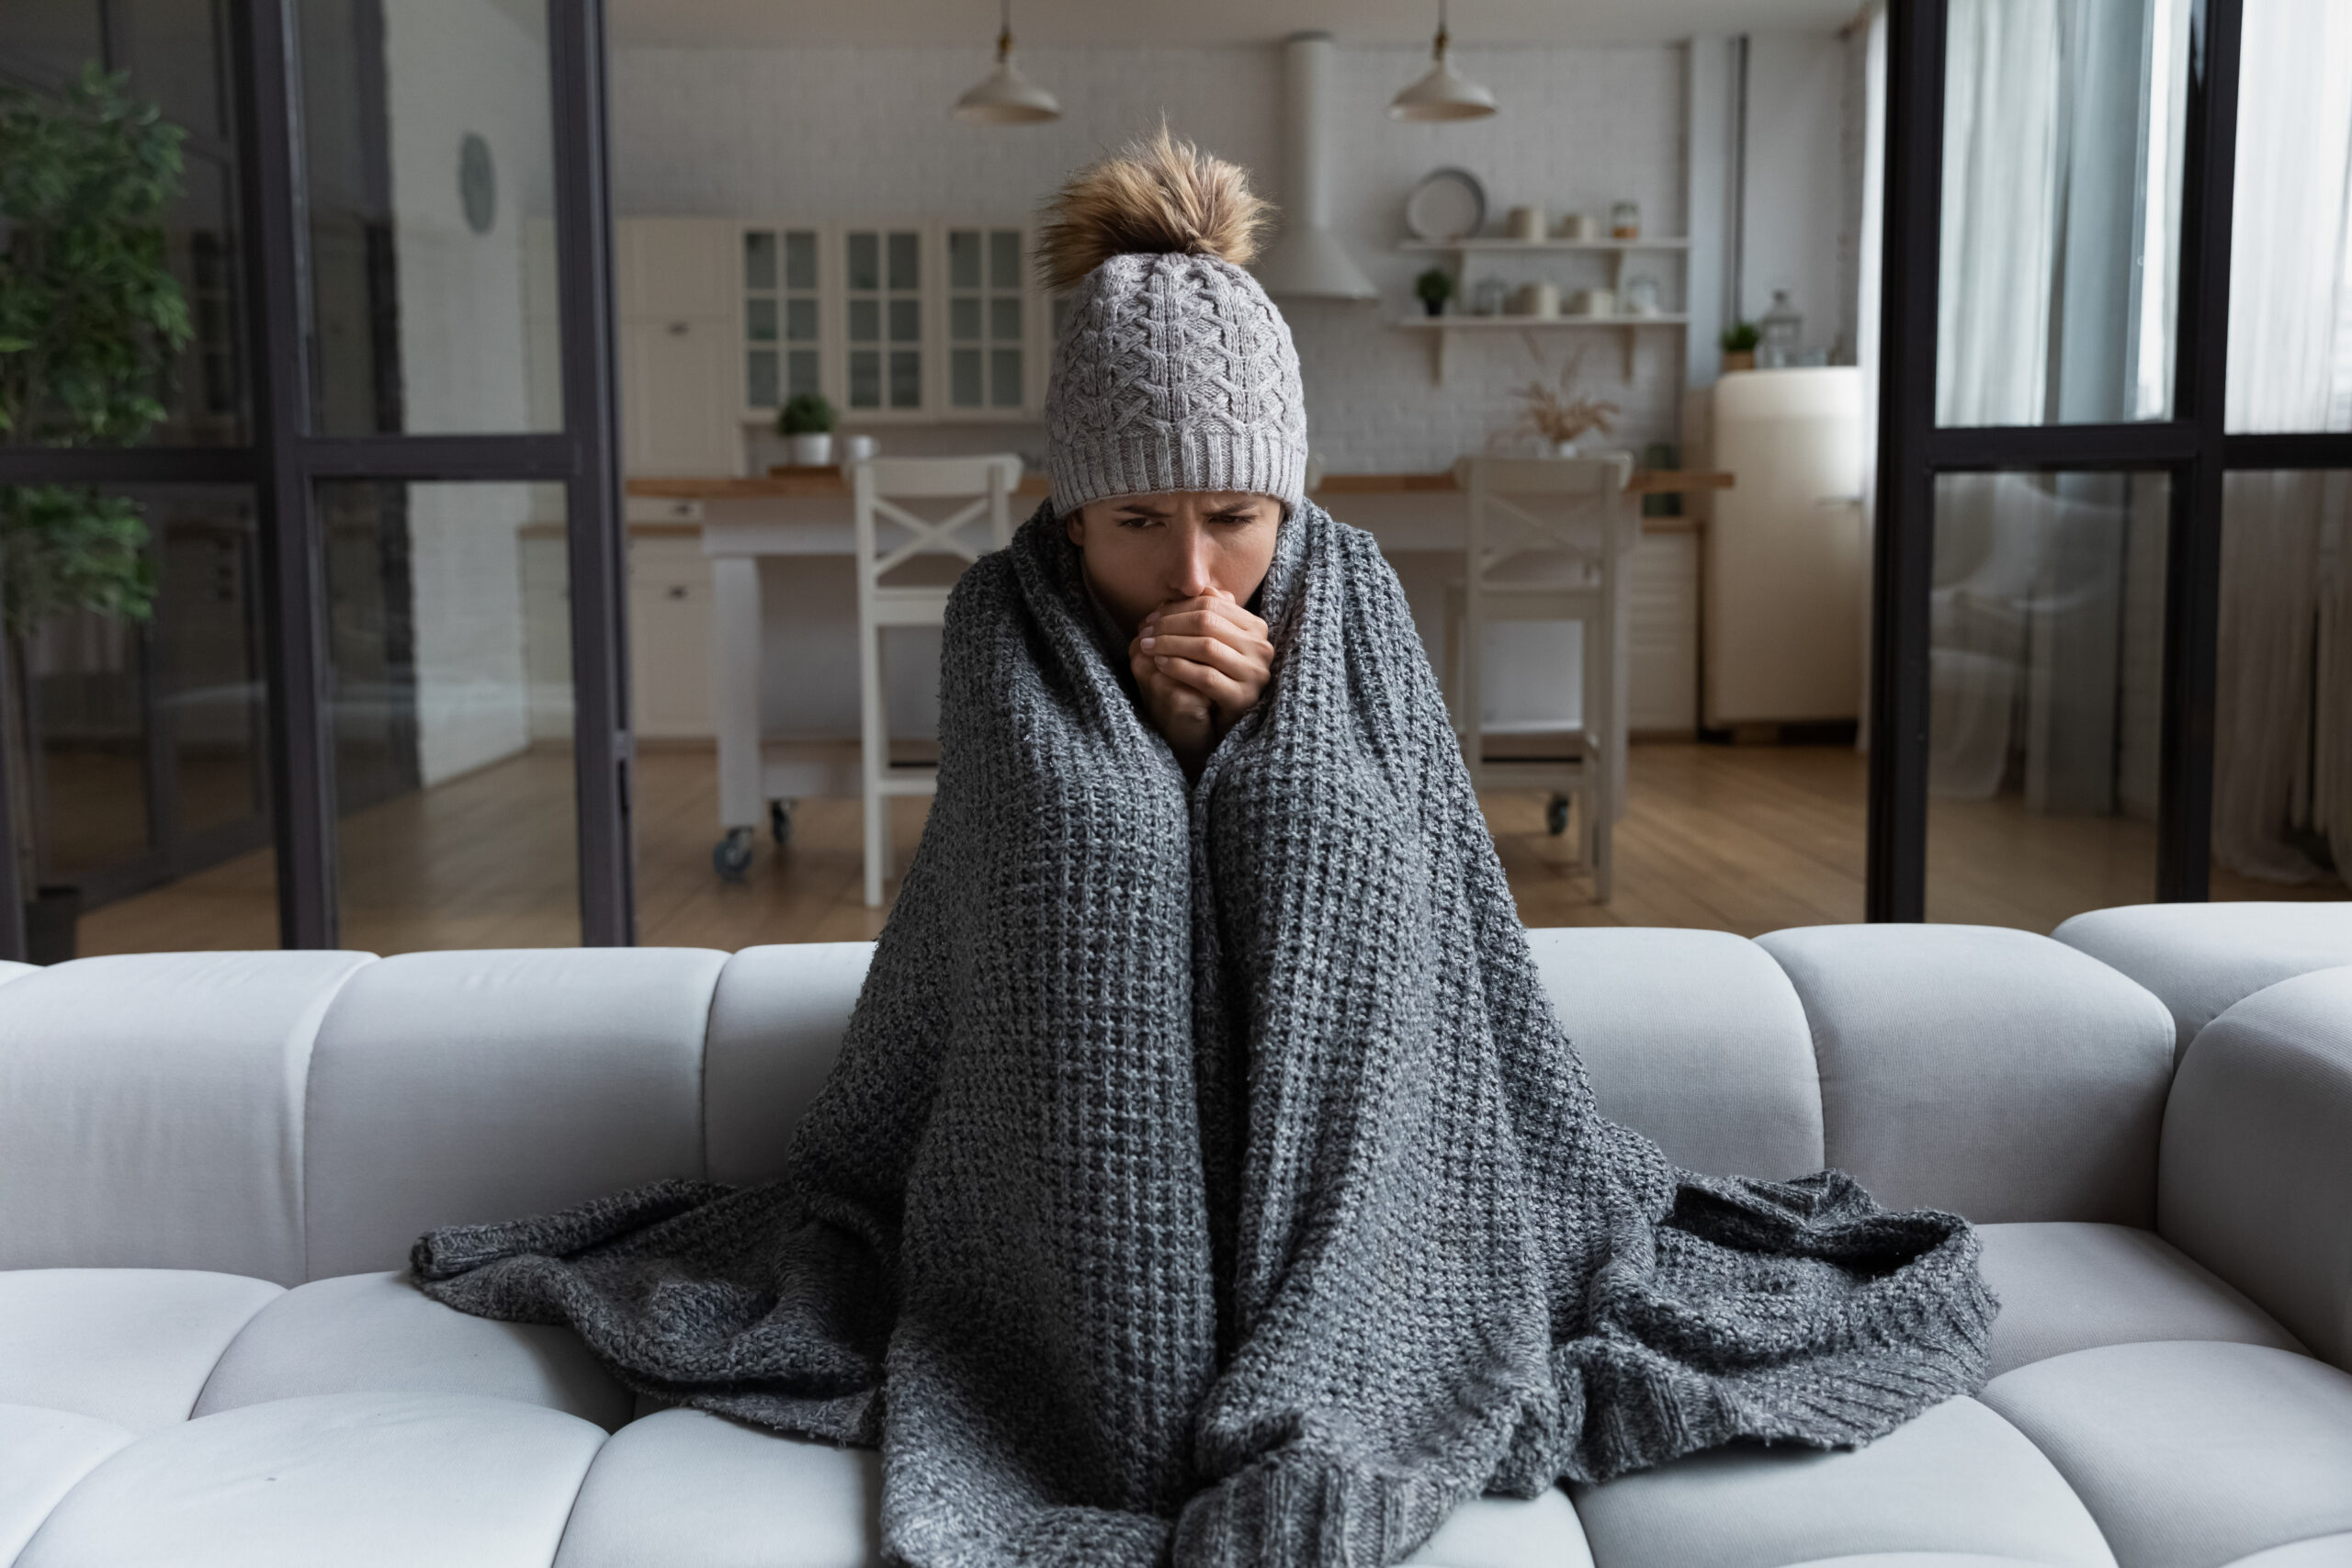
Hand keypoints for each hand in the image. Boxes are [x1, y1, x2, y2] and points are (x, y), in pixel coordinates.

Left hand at [1128, 594, 1273, 775]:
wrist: (1223, 723)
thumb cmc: (1215, 677)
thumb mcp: (1212, 642)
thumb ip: (1208, 614)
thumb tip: (1198, 586)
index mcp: (1256, 628)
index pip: (1211, 606)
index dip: (1176, 609)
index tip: (1150, 617)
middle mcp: (1261, 648)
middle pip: (1207, 623)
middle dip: (1169, 625)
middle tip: (1143, 632)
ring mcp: (1255, 674)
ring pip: (1206, 647)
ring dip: (1169, 644)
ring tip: (1146, 647)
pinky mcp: (1243, 698)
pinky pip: (1205, 676)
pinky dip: (1178, 667)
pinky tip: (1159, 665)